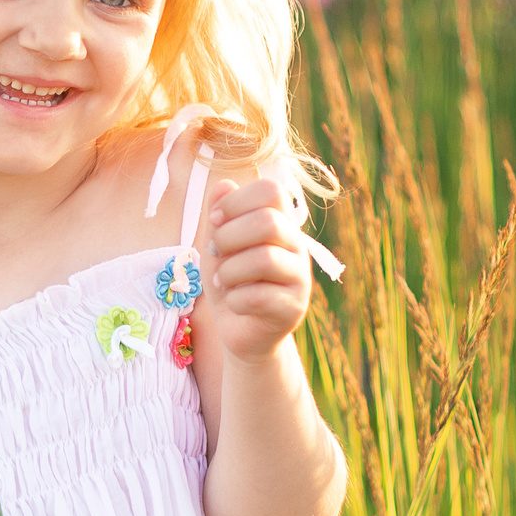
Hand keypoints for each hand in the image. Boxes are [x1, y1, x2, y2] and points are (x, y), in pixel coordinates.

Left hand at [204, 174, 314, 362]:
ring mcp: (300, 278)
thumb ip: (221, 215)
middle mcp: (297, 246)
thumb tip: (223, 184)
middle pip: (268, 222)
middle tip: (217, 254)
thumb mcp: (218, 245)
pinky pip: (258, 297)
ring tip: (224, 281)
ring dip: (230, 271)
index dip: (236, 200)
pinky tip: (234, 302)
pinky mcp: (293, 309)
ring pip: (264, 259)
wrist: (240, 332)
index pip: (271, 190)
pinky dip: (234, 300)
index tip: (216, 220)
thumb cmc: (230, 282)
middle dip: (229, 237)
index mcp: (281, 223)